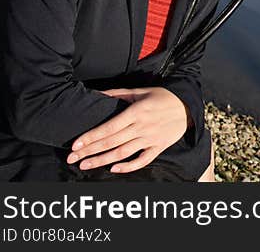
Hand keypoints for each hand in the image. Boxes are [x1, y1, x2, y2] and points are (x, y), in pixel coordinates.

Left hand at [66, 87, 190, 173]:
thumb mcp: (141, 91)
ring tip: (85, 165)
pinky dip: (129, 166)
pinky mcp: (159, 146)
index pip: (109, 127)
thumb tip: (96, 94)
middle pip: (112, 142)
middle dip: (90, 151)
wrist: (188, 105)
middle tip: (71, 159)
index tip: (75, 145)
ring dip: (102, 161)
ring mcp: (151, 138)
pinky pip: (143, 160)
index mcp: (136, 112)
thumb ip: (118, 94)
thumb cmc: (162, 96)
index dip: (91, 137)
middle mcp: (142, 126)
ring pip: (123, 153)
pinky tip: (114, 169)